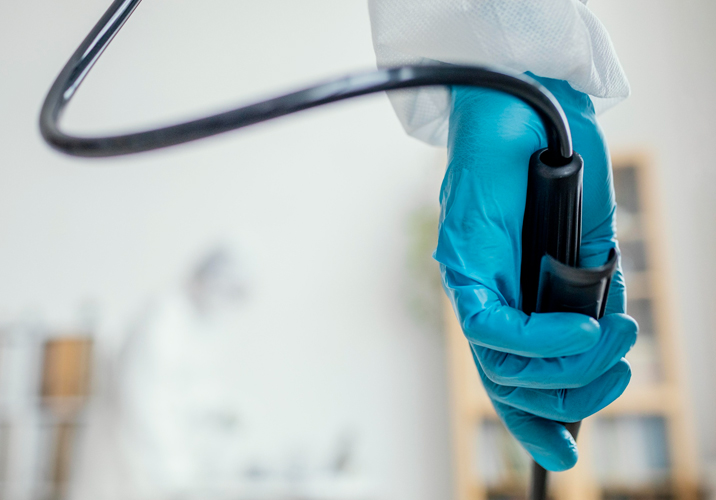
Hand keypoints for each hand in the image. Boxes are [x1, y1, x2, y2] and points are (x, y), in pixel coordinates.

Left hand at [438, 76, 637, 470]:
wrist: (531, 107)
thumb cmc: (558, 169)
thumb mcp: (586, 243)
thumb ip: (590, 291)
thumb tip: (600, 339)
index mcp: (508, 300)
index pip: (510, 378)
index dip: (534, 422)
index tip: (565, 451)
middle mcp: (482, 299)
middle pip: (509, 385)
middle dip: (573, 397)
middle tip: (621, 369)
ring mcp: (469, 281)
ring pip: (502, 365)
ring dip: (569, 365)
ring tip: (614, 336)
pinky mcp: (463, 260)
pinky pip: (490, 325)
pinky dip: (539, 339)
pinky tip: (580, 328)